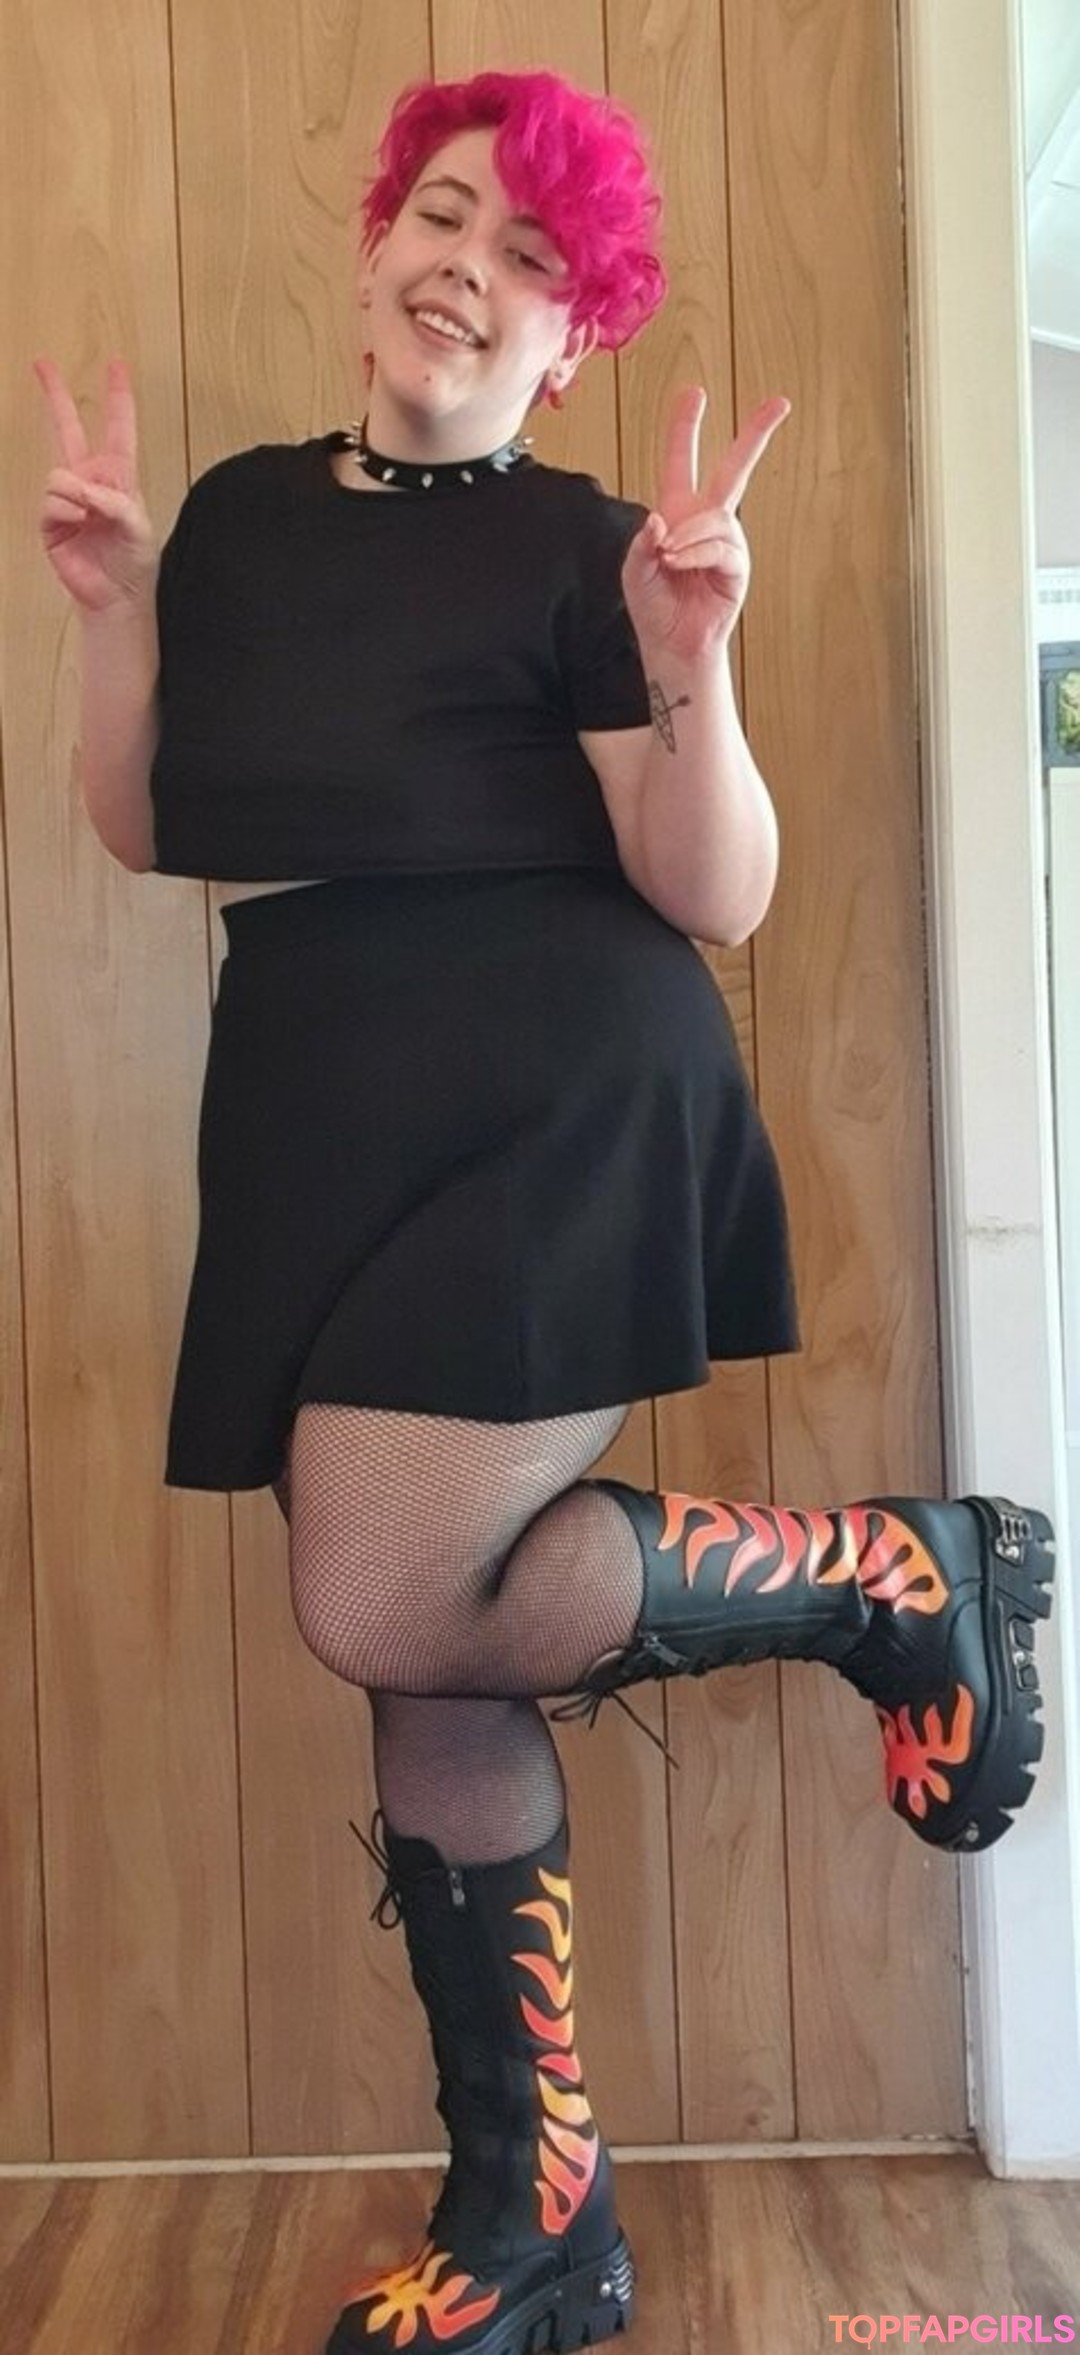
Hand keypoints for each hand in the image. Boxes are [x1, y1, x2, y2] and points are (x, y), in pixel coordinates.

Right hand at [33, 355, 156, 612]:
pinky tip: (78, 524)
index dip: (117, 397)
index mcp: (118, 476)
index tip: (116, 365)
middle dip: (55, 396)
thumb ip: (117, 501)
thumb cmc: (134, 562)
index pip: (118, 429)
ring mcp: (68, 498)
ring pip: (58, 474)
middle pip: (68, 429)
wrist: (116, 597)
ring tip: (90, 518)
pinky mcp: (50, 520)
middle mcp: (90, 480)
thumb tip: (85, 488)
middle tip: (42, 364)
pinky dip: (66, 511)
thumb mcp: (139, 527)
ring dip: (76, 496)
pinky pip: (51, 500)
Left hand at [621, 387, 790, 663]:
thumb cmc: (654, 607)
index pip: (682, 460)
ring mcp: (726, 542)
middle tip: (780, 403)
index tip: (694, 393)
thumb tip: (659, 521)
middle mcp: (707, 520)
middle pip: (735, 468)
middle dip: (755, 434)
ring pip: (715, 517)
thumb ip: (641, 545)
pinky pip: (722, 546)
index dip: (685, 427)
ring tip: (670, 560)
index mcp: (679, 512)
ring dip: (688, 536)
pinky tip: (682, 565)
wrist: (672, 645)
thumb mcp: (634, 572)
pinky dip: (697, 553)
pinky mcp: (737, 566)